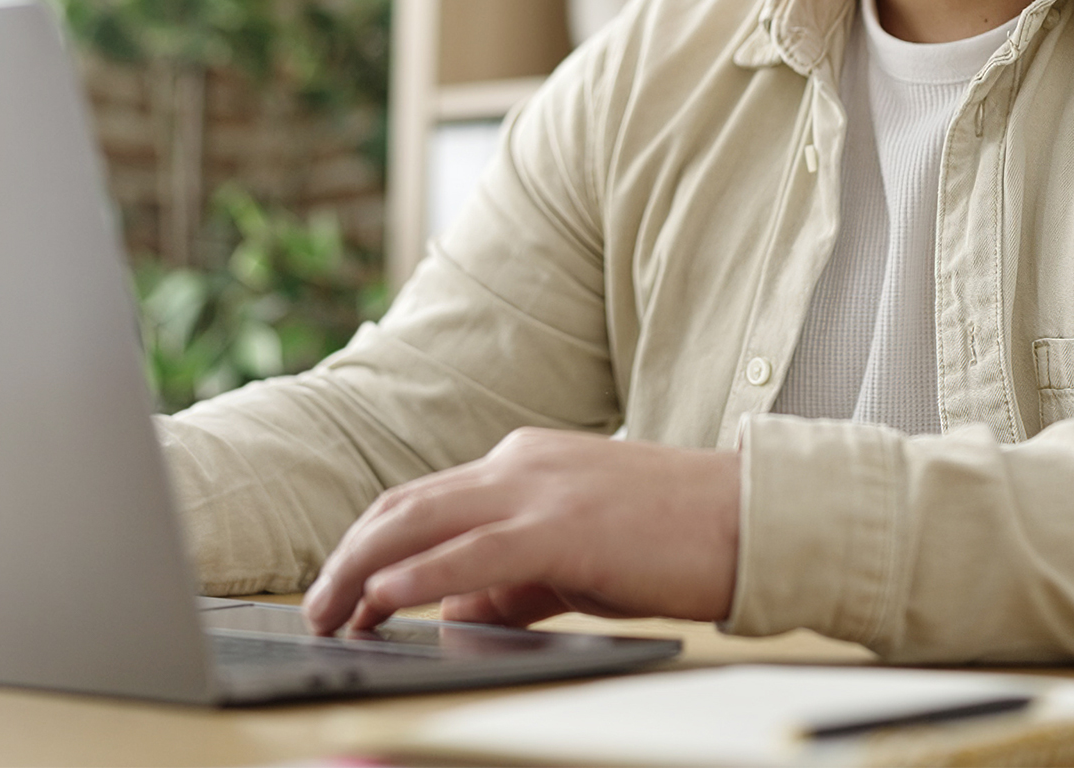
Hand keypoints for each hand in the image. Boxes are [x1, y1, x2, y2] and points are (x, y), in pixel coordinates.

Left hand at [300, 428, 740, 637]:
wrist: (756, 520)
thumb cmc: (678, 541)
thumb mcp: (576, 560)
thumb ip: (512, 582)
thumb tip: (455, 611)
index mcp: (521, 462)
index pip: (423, 500)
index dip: (372, 544)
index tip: (343, 585)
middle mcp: (517, 463)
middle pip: (403, 506)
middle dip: (349, 557)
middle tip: (317, 605)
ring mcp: (537, 488)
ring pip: (419, 522)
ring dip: (363, 569)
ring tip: (331, 611)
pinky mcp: (561, 526)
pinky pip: (469, 553)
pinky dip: (418, 577)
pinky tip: (385, 600)